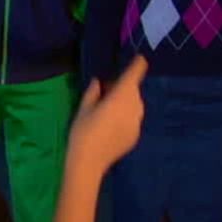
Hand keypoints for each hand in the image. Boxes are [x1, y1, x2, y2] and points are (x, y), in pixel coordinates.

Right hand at [69, 57, 147, 174]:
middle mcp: (134, 107)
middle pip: (133, 90)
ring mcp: (137, 123)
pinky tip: (111, 126)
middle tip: (106, 92)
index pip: (135, 74)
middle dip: (123, 87)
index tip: (138, 59)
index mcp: (121, 96)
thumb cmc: (83, 131)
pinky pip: (133, 119)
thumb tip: (99, 82)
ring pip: (134, 105)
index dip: (138, 65)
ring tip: (108, 109)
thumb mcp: (84, 108)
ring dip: (125, 102)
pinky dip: (126, 117)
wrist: (89, 163)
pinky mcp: (136, 135)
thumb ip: (94, 92)